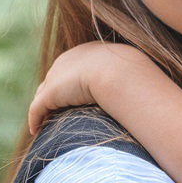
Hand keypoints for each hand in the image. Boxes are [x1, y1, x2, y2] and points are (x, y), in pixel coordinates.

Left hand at [27, 42, 149, 133]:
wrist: (120, 73)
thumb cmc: (133, 73)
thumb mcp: (133, 72)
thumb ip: (132, 79)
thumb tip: (146, 88)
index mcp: (86, 51)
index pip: (71, 68)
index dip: (69, 83)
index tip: (72, 97)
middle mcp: (67, 60)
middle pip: (53, 80)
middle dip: (52, 95)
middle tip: (54, 112)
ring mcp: (57, 76)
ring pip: (43, 95)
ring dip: (43, 109)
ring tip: (46, 123)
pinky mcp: (50, 93)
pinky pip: (37, 109)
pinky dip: (35, 119)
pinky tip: (36, 130)